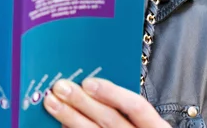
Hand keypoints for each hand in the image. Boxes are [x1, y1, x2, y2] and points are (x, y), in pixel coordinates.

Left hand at [43, 78, 168, 126]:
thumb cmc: (138, 127)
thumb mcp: (142, 119)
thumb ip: (124, 104)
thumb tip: (89, 82)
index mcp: (155, 126)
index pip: (137, 107)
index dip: (113, 93)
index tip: (88, 82)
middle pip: (110, 119)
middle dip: (82, 102)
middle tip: (60, 87)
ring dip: (69, 116)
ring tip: (51, 101)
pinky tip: (59, 123)